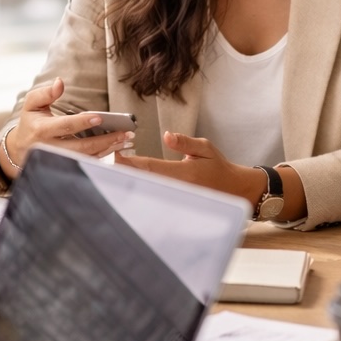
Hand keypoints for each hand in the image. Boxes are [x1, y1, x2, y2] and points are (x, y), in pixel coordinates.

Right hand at [0, 77, 133, 175]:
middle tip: (123, 133)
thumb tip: (60, 82)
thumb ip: (45, 93)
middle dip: (104, 140)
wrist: (19, 149)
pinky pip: (85, 163)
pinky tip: (115, 147)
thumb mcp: (31, 104)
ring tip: (124, 140)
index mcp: (41, 130)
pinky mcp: (64, 167)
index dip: (82, 122)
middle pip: (80, 148)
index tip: (99, 117)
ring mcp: (58, 161)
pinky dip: (102, 157)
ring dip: (107, 150)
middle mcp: (50, 148)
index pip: (65, 126)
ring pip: (85, 158)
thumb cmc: (30, 122)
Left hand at [114, 131, 264, 202]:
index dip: (131, 163)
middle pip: (144, 181)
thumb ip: (185, 142)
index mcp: (183, 173)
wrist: (234, 190)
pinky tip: (130, 186)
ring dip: (131, 182)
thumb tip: (167, 135)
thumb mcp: (206, 148)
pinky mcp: (177, 204)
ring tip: (113, 174)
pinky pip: (156, 197)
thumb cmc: (218, 167)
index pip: (151, 167)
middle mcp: (177, 188)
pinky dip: (142, 191)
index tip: (116, 156)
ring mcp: (176, 198)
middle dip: (125, 173)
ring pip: (148, 190)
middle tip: (106, 165)